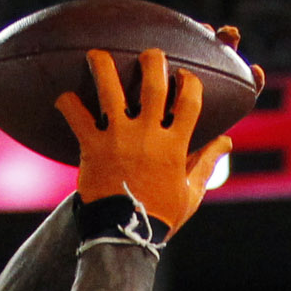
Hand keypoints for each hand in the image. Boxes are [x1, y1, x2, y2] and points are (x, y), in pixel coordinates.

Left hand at [56, 46, 231, 239]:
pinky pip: (76, 117)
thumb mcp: (190, 192)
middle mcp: (148, 135)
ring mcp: (118, 138)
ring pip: (111, 89)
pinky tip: (64, 97)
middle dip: (153, 60)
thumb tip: (227, 141)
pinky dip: (67, 104)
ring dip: (103, 66)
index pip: (190, 100)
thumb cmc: (159, 215)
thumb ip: (206, 162)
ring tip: (97, 54)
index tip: (184, 76)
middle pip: (154, 83)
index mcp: (175, 145)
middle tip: (149, 54)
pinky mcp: (93, 147)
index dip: (190, 82)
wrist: (123, 235)